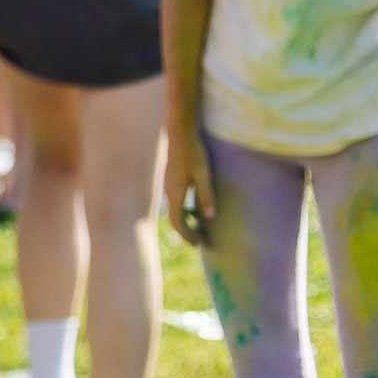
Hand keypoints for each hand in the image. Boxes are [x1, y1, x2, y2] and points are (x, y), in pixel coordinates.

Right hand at [165, 131, 215, 246]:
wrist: (180, 132)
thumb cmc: (194, 153)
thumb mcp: (203, 174)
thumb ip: (205, 195)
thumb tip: (209, 217)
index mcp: (175, 193)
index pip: (177, 222)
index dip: (188, 235)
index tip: (199, 244)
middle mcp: (168, 191)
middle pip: (175, 218)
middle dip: (188, 231)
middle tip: (202, 241)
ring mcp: (168, 185)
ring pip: (176, 209)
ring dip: (187, 221)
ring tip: (202, 228)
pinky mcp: (171, 179)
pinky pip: (176, 201)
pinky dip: (185, 210)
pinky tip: (196, 209)